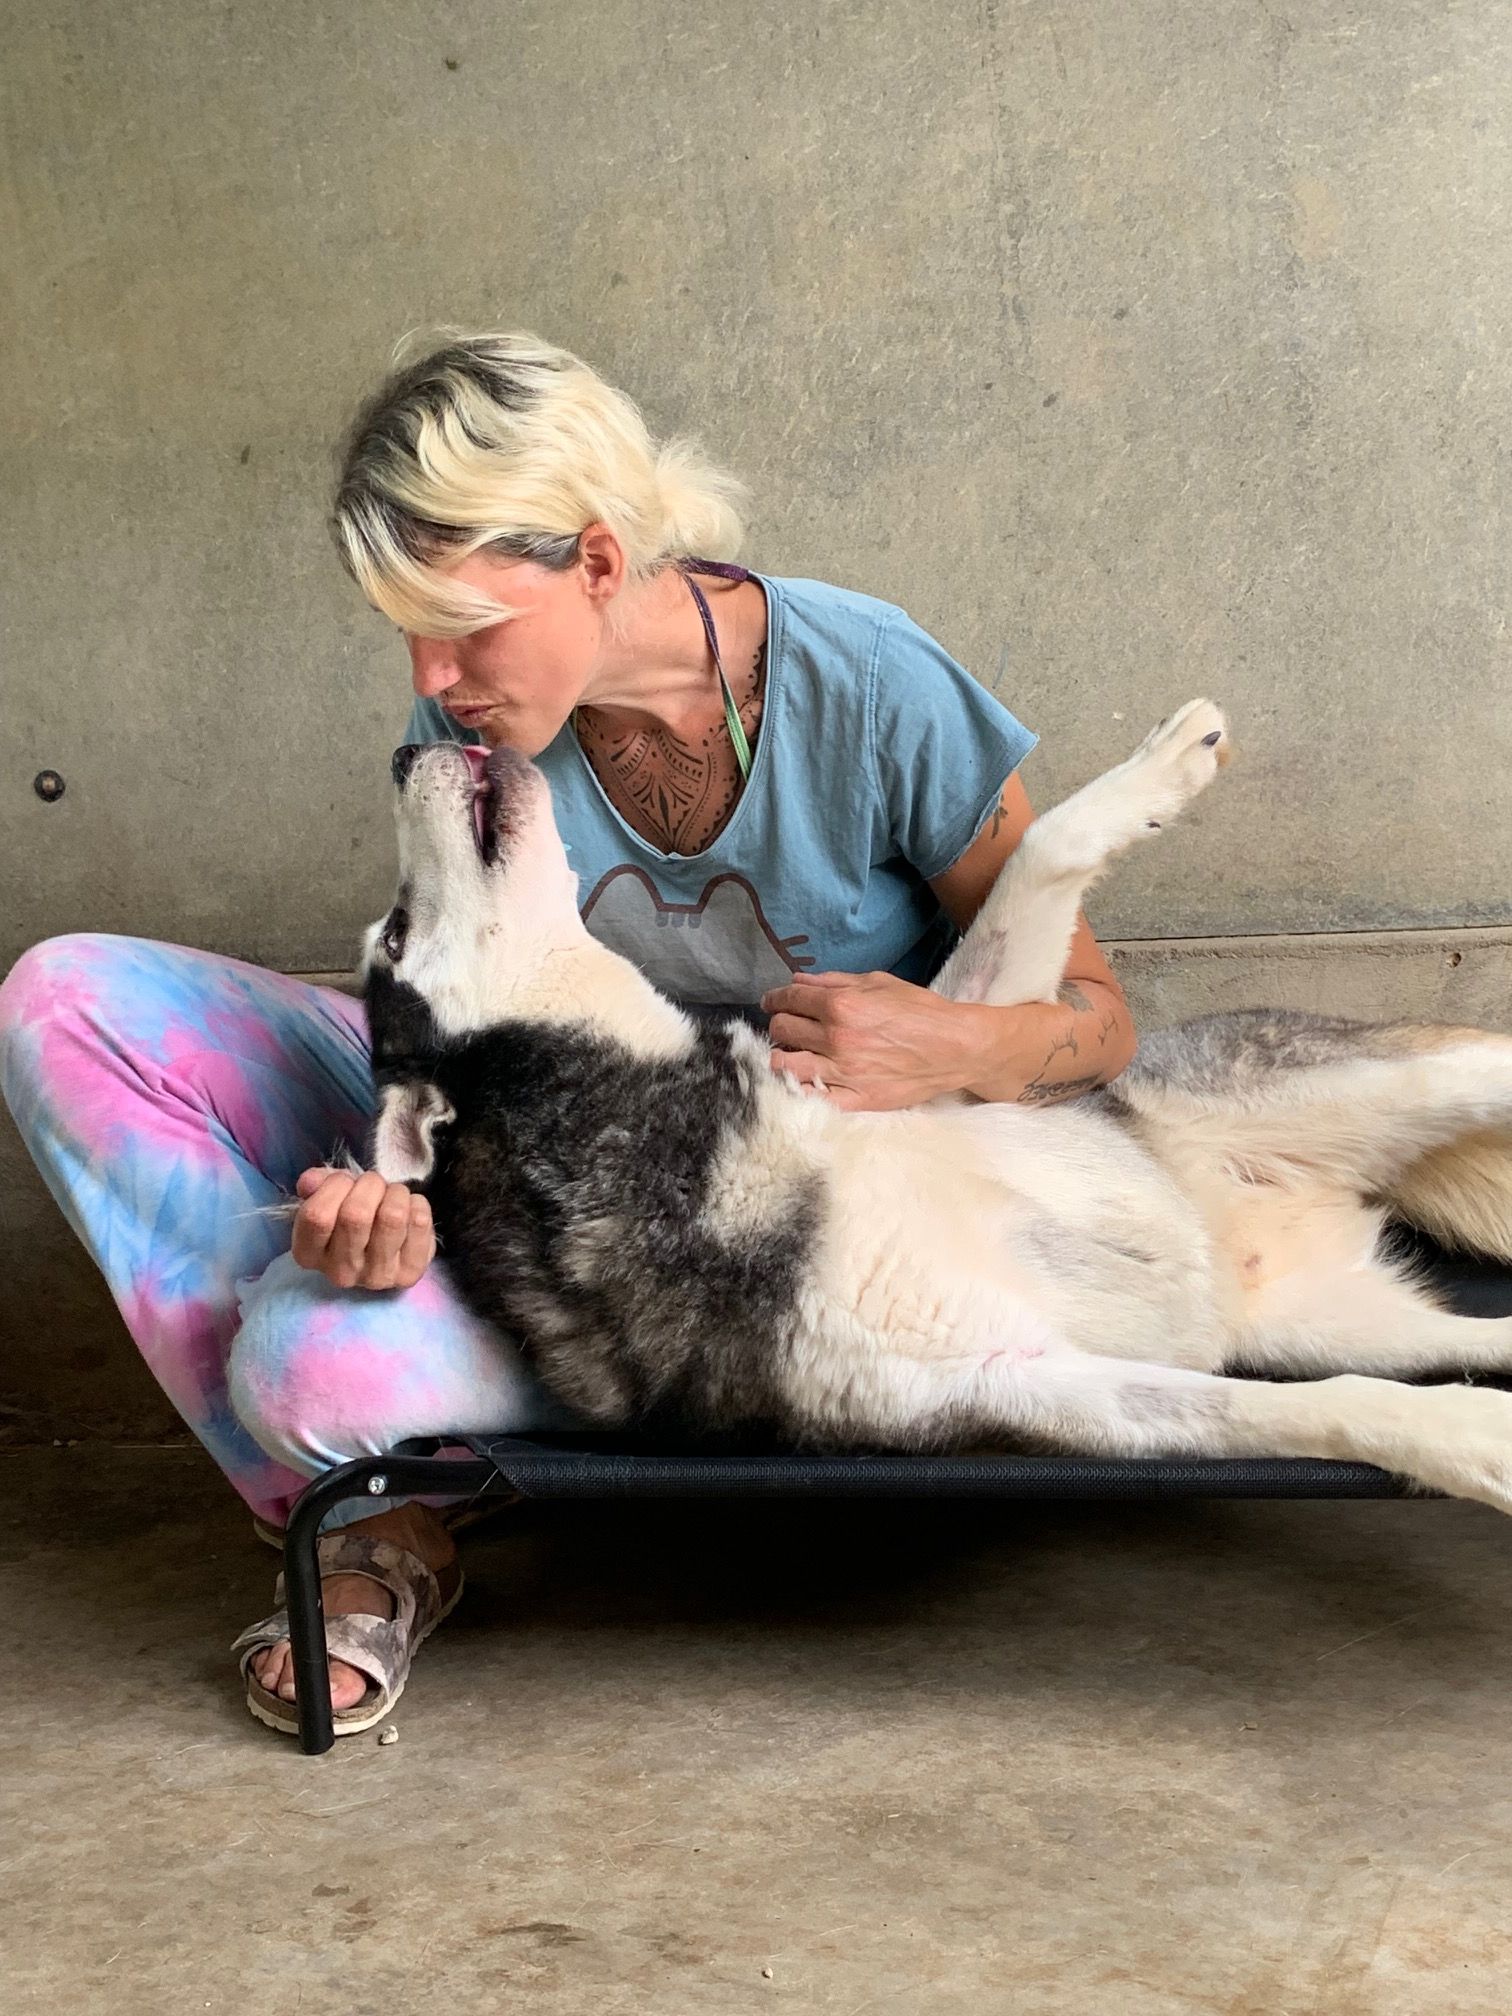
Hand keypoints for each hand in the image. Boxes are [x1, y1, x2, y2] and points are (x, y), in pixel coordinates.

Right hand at [289, 1168, 435, 1290]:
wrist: (389, 1246)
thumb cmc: (351, 1216)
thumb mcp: (329, 1197)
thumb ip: (317, 1184)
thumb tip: (310, 1181)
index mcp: (309, 1254)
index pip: (317, 1216)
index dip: (334, 1186)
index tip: (344, 1181)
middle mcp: (340, 1273)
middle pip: (356, 1215)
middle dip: (369, 1184)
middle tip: (374, 1184)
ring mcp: (376, 1277)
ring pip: (392, 1216)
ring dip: (396, 1193)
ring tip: (393, 1195)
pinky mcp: (410, 1273)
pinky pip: (419, 1222)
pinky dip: (417, 1203)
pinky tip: (409, 1210)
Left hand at [760, 971, 989, 1111]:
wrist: (956, 1047)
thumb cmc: (921, 1010)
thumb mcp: (879, 983)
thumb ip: (835, 980)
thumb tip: (799, 981)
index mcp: (842, 1005)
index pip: (789, 1000)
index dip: (775, 999)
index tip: (772, 1002)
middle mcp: (836, 1038)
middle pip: (781, 1031)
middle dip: (779, 1024)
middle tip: (787, 1026)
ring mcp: (844, 1071)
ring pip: (784, 1065)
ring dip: (781, 1056)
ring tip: (793, 1053)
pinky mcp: (856, 1098)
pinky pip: (812, 1098)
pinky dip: (800, 1089)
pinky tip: (805, 1081)